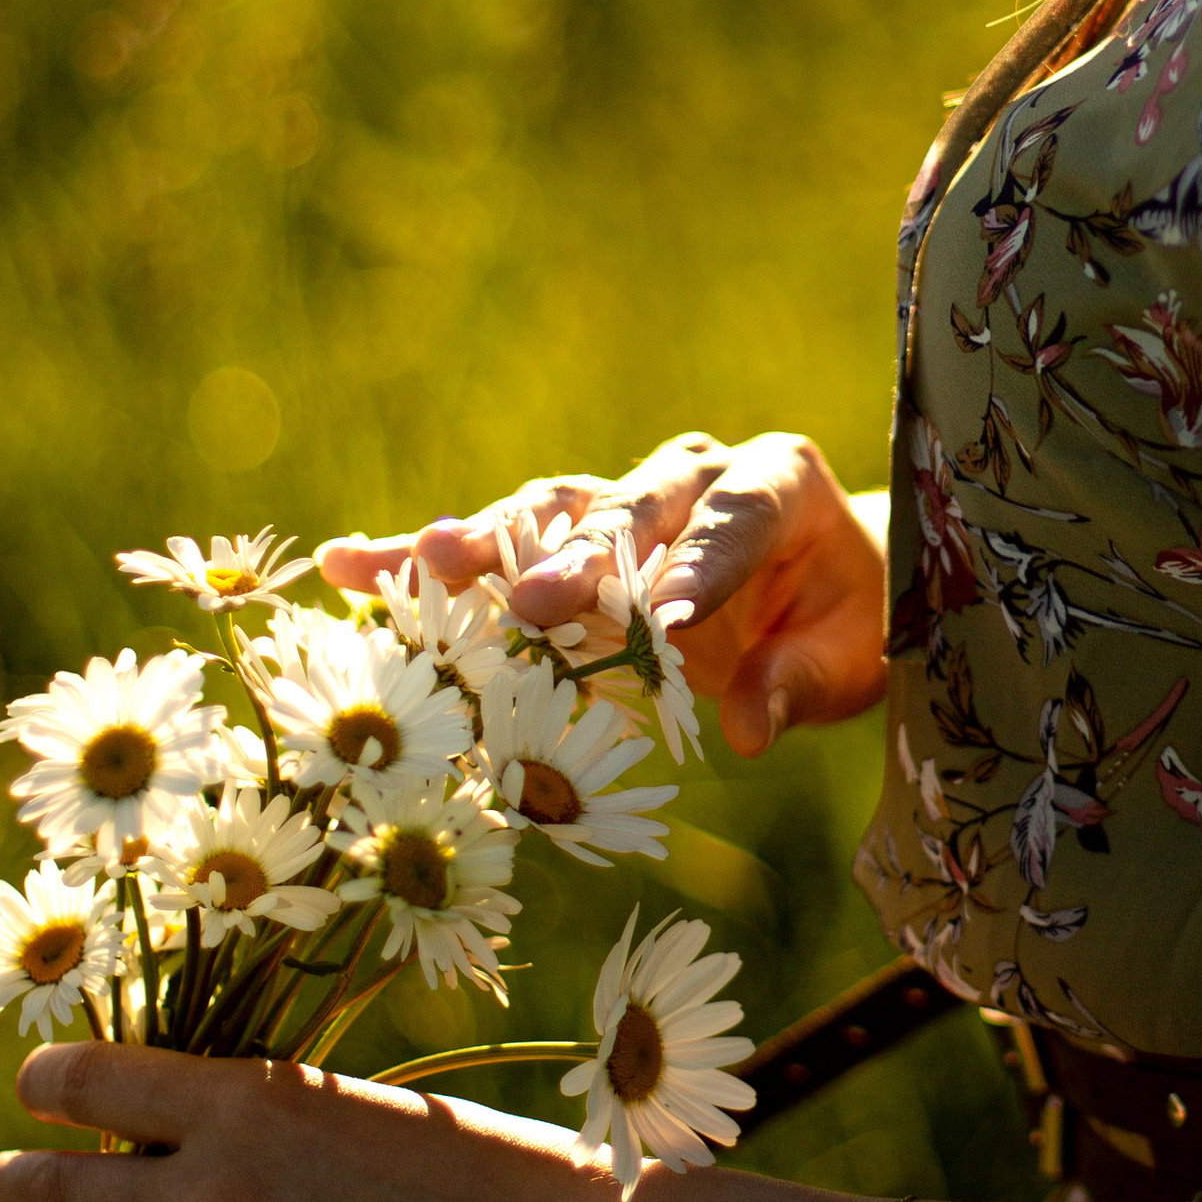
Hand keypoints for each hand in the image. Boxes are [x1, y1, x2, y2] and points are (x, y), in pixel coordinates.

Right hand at [318, 428, 889, 755]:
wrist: (827, 584)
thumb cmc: (846, 619)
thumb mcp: (849, 654)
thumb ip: (800, 681)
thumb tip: (747, 728)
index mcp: (774, 483)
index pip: (734, 524)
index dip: (699, 570)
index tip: (665, 620)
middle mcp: (692, 472)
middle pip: (628, 509)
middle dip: (579, 556)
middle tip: (534, 600)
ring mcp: (622, 496)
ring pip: (548, 511)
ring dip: (486, 537)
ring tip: (420, 559)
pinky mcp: (569, 534)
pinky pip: (497, 542)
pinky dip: (428, 556)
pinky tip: (352, 563)